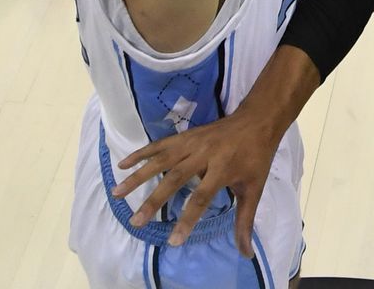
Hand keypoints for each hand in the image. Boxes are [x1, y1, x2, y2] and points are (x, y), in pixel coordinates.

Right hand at [112, 107, 281, 254]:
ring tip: (118, 192)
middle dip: (153, 201)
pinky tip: (123, 164)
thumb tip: (245, 253)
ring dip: (138, 177)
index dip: (187, 220)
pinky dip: (140, 154)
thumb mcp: (254, 189)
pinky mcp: (184, 136)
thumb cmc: (256, 158)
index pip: (201, 198)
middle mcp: (203, 154)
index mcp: (222, 169)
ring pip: (160, 160)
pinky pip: (159, 145)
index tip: (174, 240)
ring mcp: (191, 143)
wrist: (256, 121)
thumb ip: (245, 221)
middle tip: (136, 221)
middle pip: (174, 178)